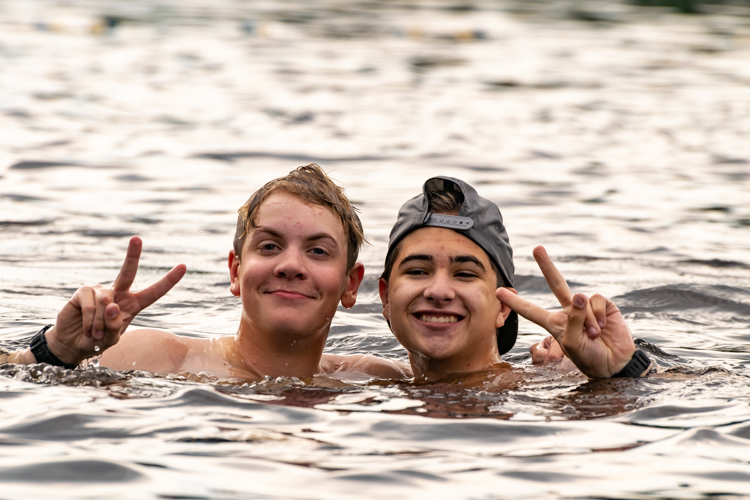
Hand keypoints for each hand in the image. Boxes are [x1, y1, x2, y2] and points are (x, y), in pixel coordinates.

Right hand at [44, 236, 186, 365]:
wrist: (73, 344)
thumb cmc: (97, 341)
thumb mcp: (111, 340)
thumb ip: (115, 327)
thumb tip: (112, 305)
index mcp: (133, 304)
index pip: (154, 292)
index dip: (168, 280)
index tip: (184, 266)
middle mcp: (118, 293)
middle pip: (128, 272)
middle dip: (132, 255)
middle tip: (136, 238)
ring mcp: (100, 290)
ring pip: (106, 302)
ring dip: (100, 323)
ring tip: (95, 333)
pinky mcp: (83, 292)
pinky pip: (91, 304)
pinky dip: (89, 320)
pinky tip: (86, 327)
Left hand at [496, 246, 634, 377]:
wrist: (615, 363)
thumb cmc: (589, 357)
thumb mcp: (572, 344)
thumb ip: (573, 320)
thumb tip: (580, 295)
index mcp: (554, 323)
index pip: (531, 310)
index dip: (515, 302)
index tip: (498, 291)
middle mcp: (568, 311)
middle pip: (555, 283)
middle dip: (546, 265)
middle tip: (537, 248)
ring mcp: (585, 306)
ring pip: (581, 299)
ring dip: (588, 320)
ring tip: (593, 335)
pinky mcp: (602, 304)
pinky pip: (596, 300)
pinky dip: (598, 314)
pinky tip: (603, 326)